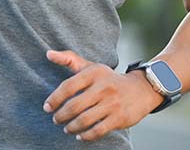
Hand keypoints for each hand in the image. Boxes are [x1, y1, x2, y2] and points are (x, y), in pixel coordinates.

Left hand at [43, 49, 163, 141]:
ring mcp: (112, 103)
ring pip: (84, 120)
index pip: (68, 86)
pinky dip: (86, 136)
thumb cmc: (109, 78)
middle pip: (74, 106)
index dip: (54, 99)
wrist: (142, 89)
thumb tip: (48, 54)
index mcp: (94, 73)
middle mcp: (103, 87)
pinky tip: (80, 136)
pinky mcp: (119, 118)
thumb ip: (69, 59)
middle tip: (56, 120)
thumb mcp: (91, 66)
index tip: (46, 107)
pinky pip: (98, 130)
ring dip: (71, 127)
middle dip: (61, 116)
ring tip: (66, 128)